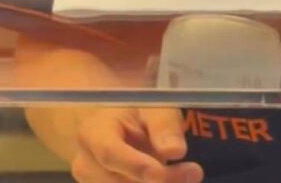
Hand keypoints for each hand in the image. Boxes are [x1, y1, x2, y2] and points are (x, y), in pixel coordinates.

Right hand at [71, 107, 202, 182]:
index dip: (137, 166)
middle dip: (161, 181)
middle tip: (194, 172)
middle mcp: (86, 163)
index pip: (110, 153)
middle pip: (120, 182)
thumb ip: (163, 124)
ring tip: (189, 175)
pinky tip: (175, 179)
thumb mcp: (150, 105)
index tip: (164, 170)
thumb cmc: (133, 110)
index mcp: (93, 132)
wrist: (115, 124)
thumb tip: (175, 151)